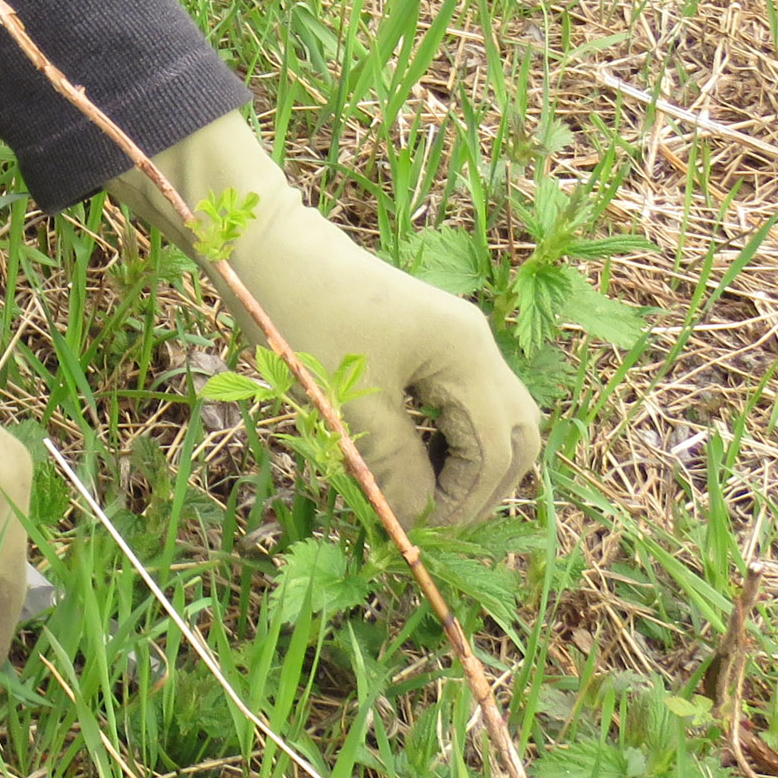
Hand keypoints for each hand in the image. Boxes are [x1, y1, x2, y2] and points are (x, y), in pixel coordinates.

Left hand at [113, 113, 542, 526]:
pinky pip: (459, 400)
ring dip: (468, 463)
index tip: (427, 532)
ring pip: (491, 418)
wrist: (263, 244)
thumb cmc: (302, 316)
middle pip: (513, 433)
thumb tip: (421, 525)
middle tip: (437, 523)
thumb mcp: (349, 401)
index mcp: (467, 353)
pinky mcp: (429, 338)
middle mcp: (475, 343)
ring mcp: (455, 337)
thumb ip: (395, 466)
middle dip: (483, 486)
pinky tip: (412, 460)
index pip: (497, 447)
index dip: (468, 499)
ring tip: (424, 498)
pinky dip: (447, 437)